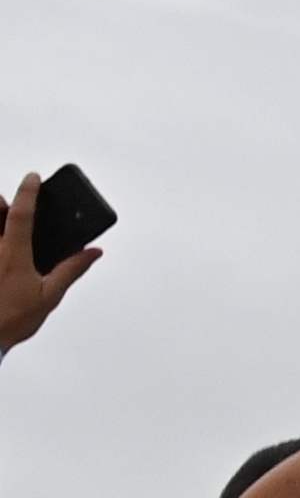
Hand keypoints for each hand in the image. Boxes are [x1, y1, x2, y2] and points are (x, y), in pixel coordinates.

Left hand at [1, 175, 103, 351]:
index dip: (28, 192)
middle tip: (7, 208)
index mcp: (13, 256)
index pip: (20, 214)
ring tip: (4, 229)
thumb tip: (93, 252)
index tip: (33, 177)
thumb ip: (70, 270)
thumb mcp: (48, 297)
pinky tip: (4, 260)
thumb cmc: (10, 321)